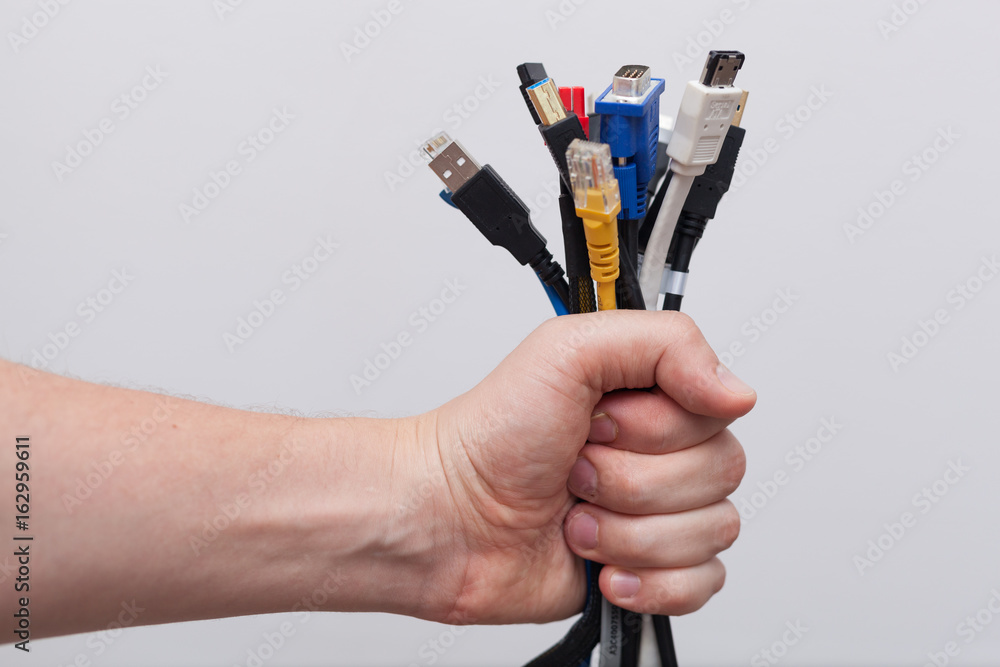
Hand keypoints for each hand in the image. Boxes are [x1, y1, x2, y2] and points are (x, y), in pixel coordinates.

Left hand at [414, 311, 755, 624]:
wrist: (445, 520)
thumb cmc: (489, 438)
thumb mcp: (567, 351)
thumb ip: (665, 344)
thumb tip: (738, 390)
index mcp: (649, 395)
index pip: (717, 412)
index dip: (656, 427)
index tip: (597, 423)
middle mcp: (658, 451)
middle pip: (720, 473)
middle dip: (632, 480)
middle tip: (576, 469)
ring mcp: (655, 513)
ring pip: (712, 530)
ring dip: (628, 531)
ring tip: (574, 516)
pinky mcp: (648, 569)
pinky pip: (701, 584)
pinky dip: (649, 581)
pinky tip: (600, 565)